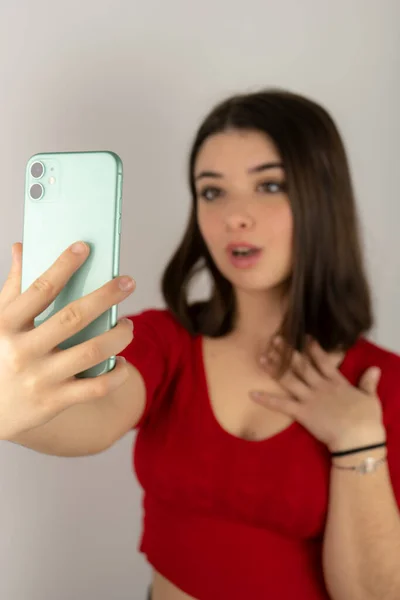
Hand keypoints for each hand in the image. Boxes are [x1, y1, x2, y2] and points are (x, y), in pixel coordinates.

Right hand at [0, 242, 134, 440]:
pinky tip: (121, 361)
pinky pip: (96, 387)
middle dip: (106, 296)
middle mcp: (23, 351)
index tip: (84, 247)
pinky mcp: (55, 401)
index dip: (63, 265)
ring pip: (92, 351)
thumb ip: (14, 286)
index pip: (41, 289)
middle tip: (128, 282)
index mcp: (7, 325)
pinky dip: (116, 373)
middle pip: (74, 317)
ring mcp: (40, 378)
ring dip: (119, 335)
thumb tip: (22, 247)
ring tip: (128, 325)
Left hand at [249, 336, 385, 451]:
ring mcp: (309, 398)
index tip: (304, 337)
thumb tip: (375, 369)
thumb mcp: (370, 398)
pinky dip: (267, 400)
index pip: (323, 361)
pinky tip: (252, 393)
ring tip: (261, 357)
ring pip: (289, 380)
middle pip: (301, 366)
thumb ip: (369, 383)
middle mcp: (320, 386)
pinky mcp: (302, 413)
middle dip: (287, 352)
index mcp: (336, 382)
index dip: (313, 348)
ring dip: (274, 369)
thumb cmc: (367, 420)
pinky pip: (281, 405)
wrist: (358, 438)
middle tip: (273, 340)